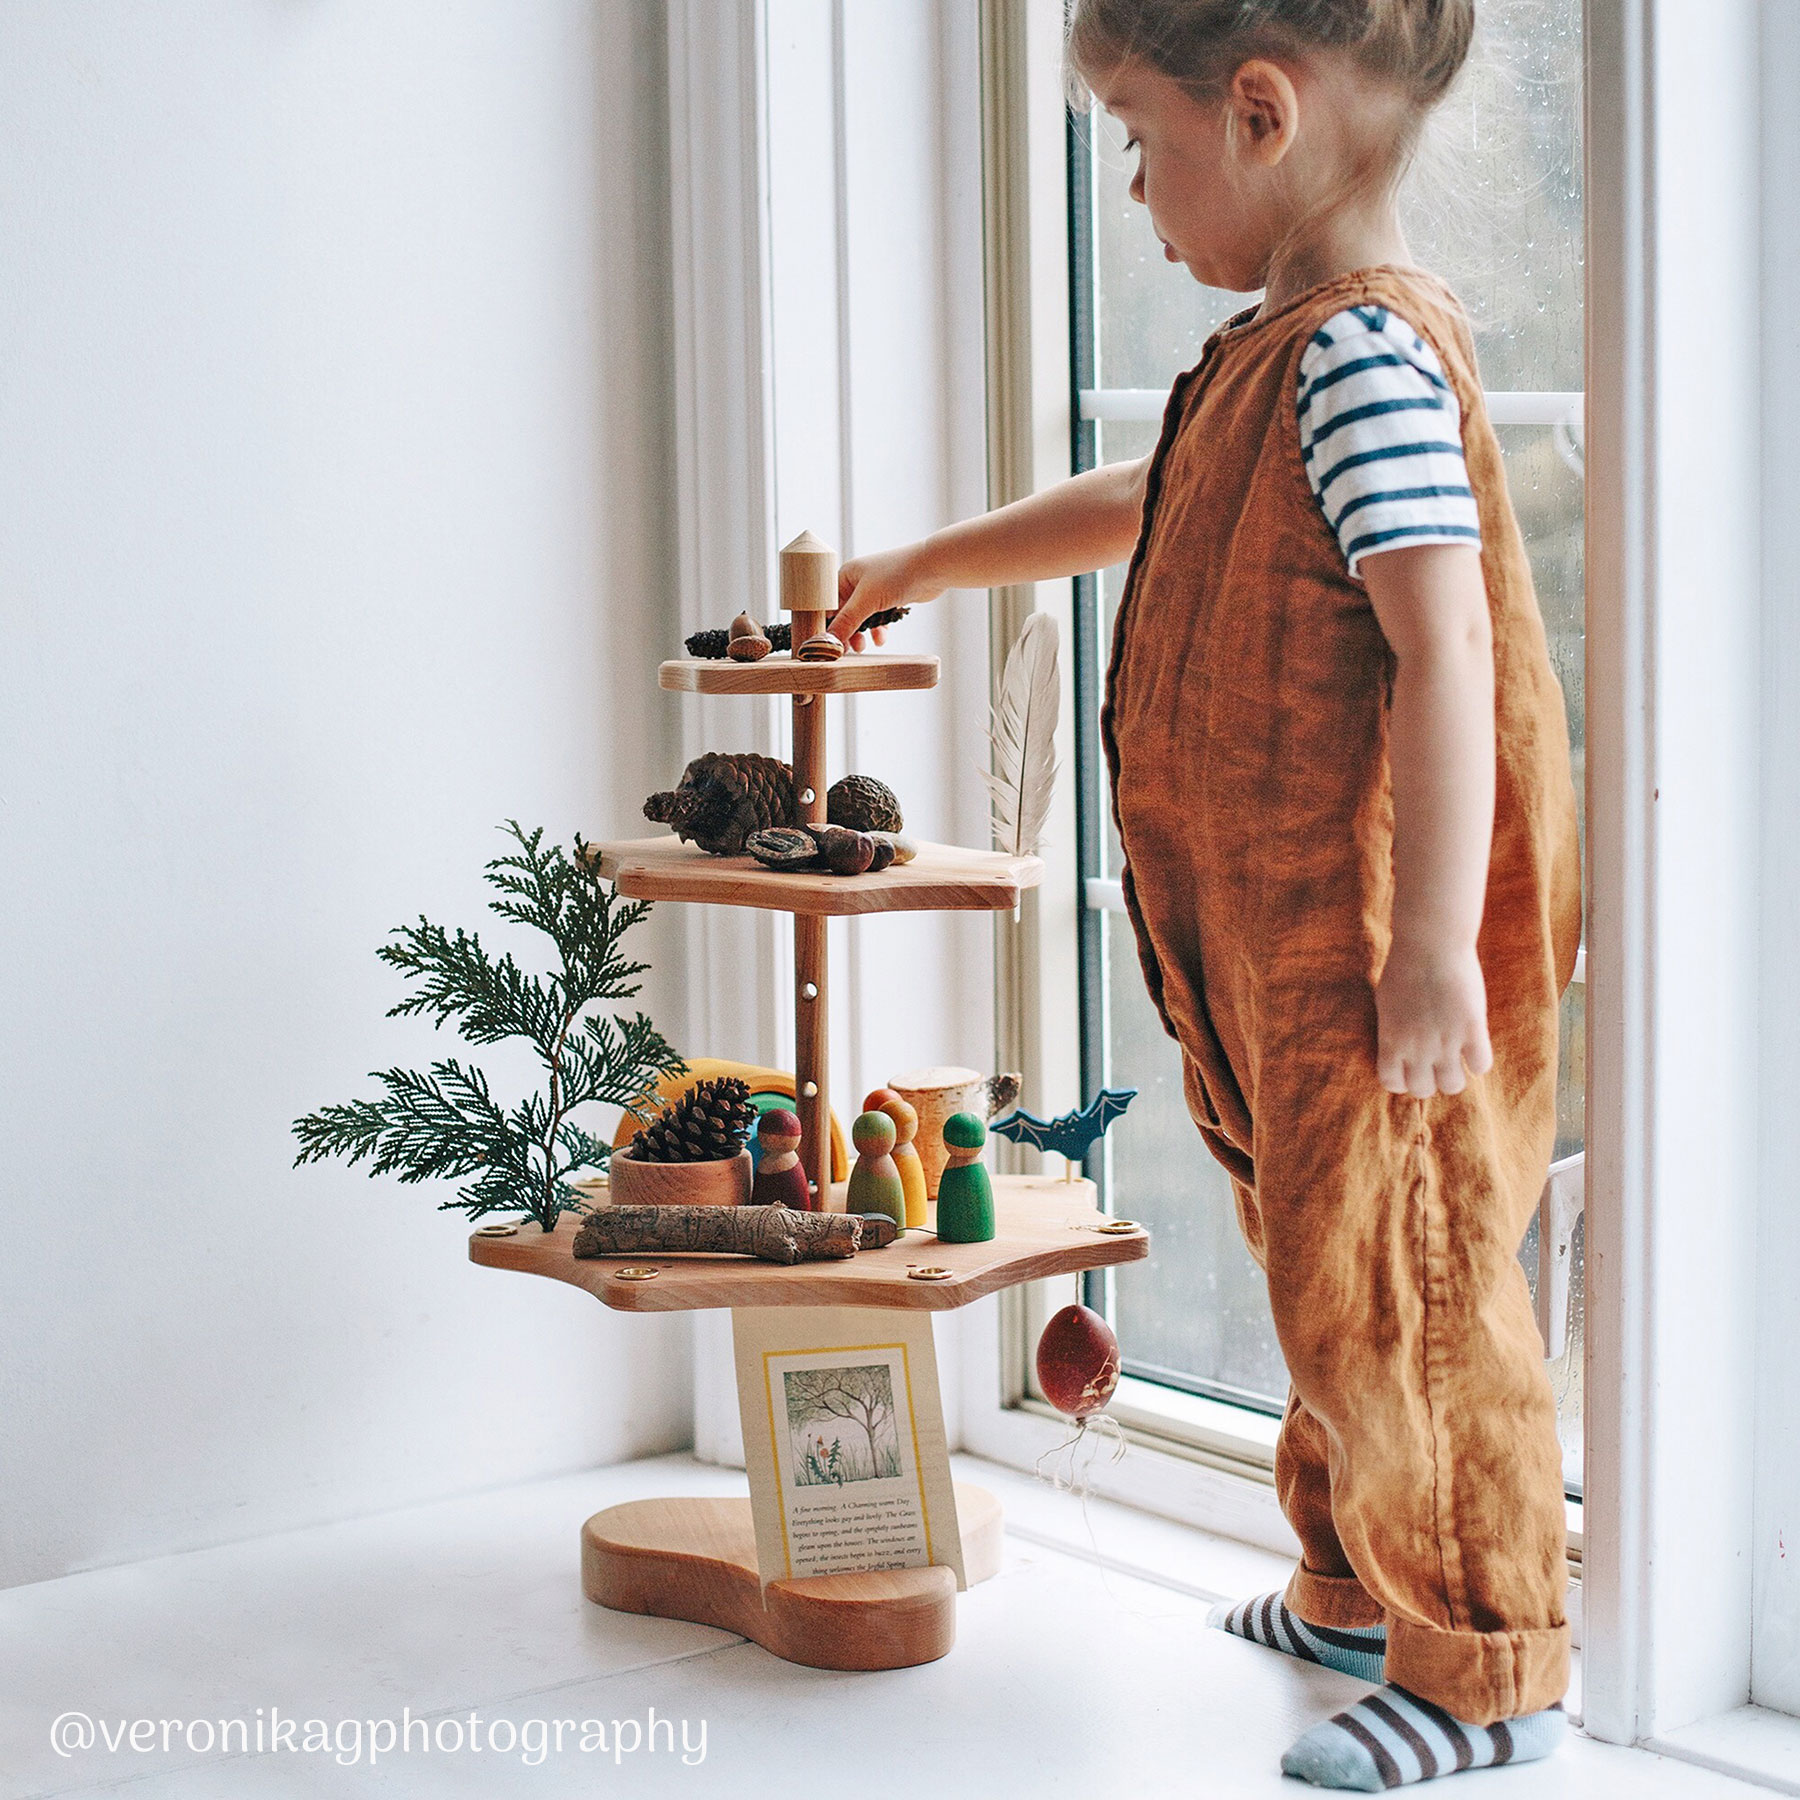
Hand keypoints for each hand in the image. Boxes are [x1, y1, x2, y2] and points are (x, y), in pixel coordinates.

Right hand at [831, 542, 945, 645]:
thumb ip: (847, 621)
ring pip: (862, 618)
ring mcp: (875, 590)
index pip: (828, 603)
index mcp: (846, 575)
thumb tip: (828, 640)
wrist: (933, 568)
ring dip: (861, 633)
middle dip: (845, 632)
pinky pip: (878, 618)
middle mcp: (858, 581)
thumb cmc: (897, 574)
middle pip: (844, 613)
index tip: (826, 643)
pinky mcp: (890, 599)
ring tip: (863, 647)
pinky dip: (879, 629)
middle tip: (845, 651)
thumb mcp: (867, 600)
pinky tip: (881, 639)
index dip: (826, 623)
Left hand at [1374, 941, 1492, 1097]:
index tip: (1411, 1068)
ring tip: (1457, 1057)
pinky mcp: (1472, 1029)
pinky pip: (1481, 1065)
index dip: (1403, 1080)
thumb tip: (1398, 1047)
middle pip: (1423, 1091)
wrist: (1430, 945)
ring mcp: (1445, 1041)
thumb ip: (1393, 1030)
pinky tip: (1475, 1044)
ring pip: (1453, 1086)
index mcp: (1391, 1040)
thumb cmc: (1404, 968)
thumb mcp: (1386, 1004)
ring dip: (1455, 1075)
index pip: (1392, 1084)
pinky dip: (1479, 1060)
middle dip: (1430, 1080)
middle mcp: (1416, 1048)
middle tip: (1436, 1063)